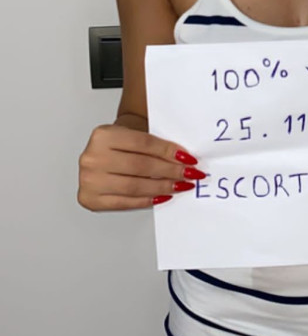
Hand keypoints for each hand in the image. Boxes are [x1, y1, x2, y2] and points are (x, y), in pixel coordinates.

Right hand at [77, 124, 203, 210]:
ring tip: (180, 185)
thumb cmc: (118, 144)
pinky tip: (162, 196)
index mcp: (103, 135)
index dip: (168, 152)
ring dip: (162, 187)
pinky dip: (146, 200)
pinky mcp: (91, 199)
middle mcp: (93, 157)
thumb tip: (182, 159)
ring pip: (134, 187)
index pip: (143, 143)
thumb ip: (153, 144)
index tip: (187, 158)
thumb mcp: (131, 133)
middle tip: (189, 174)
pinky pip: (124, 203)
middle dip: (170, 171)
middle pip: (140, 166)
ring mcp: (90, 180)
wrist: (97, 154)